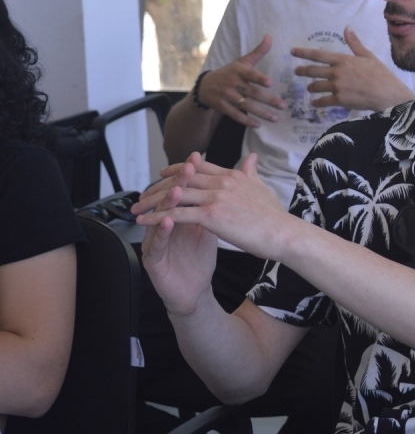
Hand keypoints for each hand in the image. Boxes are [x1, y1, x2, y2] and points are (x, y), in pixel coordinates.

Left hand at [134, 153, 298, 263]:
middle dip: (159, 185)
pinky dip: (156, 217)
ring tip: (136, 208)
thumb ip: (251, 171)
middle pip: (182, 178)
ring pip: (176, 195)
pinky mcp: (211, 215)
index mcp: (232, 175)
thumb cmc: (274, 216)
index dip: (178, 168)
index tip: (163, 173)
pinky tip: (143, 222)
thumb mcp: (262, 187)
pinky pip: (176, 214)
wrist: (283, 233)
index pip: (198, 165)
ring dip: (152, 201)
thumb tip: (252, 156)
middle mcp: (222, 182)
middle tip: (143, 192)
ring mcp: (216, 197)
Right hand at [138, 158, 217, 316]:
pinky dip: (161, 231)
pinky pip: (154, 243)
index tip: (197, 159)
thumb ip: (216, 204)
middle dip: (177, 183)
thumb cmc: (198, 259)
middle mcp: (163, 225)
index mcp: (177, 216)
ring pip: (158, 218)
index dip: (188, 175)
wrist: (193, 291)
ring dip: (167, 202)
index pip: (181, 191)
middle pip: (168, 200)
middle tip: (186, 168)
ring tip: (177, 189)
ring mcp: (155, 241)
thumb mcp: (210, 227)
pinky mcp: (152, 259)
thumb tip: (227, 180)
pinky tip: (168, 220)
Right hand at [199, 35, 285, 126]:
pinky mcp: (221, 106)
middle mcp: (232, 82)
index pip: (249, 74)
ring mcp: (226, 95)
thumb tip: (270, 36)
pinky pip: (235, 114)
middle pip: (252, 92)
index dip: (259, 78)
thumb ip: (258, 51)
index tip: (270, 83)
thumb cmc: (229, 72)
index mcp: (238, 70)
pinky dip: (246, 120)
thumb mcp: (242, 61)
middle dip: (268, 100)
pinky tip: (258, 125)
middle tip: (283, 106)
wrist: (205, 86)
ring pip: (246, 105)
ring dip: (261, 113)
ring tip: (275, 118)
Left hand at [292, 26, 414, 111]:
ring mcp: (337, 87)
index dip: (303, 53)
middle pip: (312, 71)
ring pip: (315, 87)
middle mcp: (337, 72)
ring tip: (309, 88)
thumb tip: (347, 28)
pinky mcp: (339, 100)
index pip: (318, 55)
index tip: (293, 52)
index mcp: (342, 60)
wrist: (386, 93)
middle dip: (301, 71)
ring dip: (310, 88)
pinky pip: (322, 101)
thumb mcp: (367, 55)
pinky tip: (315, 103)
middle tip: (296, 72)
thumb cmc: (379, 73)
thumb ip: (354, 43)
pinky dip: (317, 102)